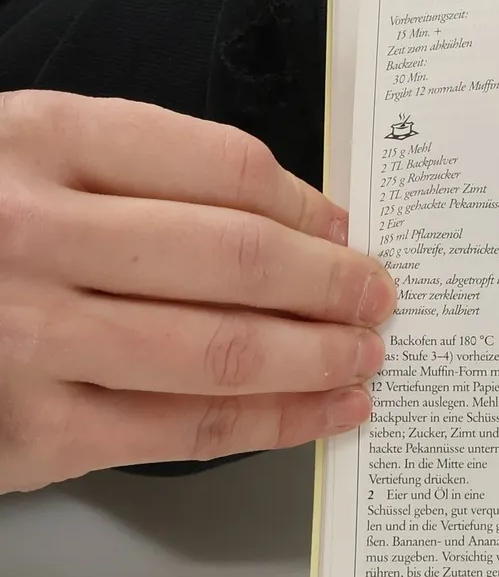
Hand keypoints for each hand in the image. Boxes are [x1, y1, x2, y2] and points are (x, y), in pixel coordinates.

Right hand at [0, 92, 392, 493]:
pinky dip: (274, 423)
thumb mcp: (20, 154)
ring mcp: (25, 340)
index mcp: (36, 141)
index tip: (346, 229)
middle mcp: (30, 236)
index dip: (306, 205)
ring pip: (222, 351)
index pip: (221, 168)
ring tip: (368, 353)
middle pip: (236, 260)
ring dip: (320, 356)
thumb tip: (295, 224)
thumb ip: (134, 172)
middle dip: (334, 283)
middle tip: (383, 293)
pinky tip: (325, 413)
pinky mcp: (25, 435)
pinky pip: (181, 431)